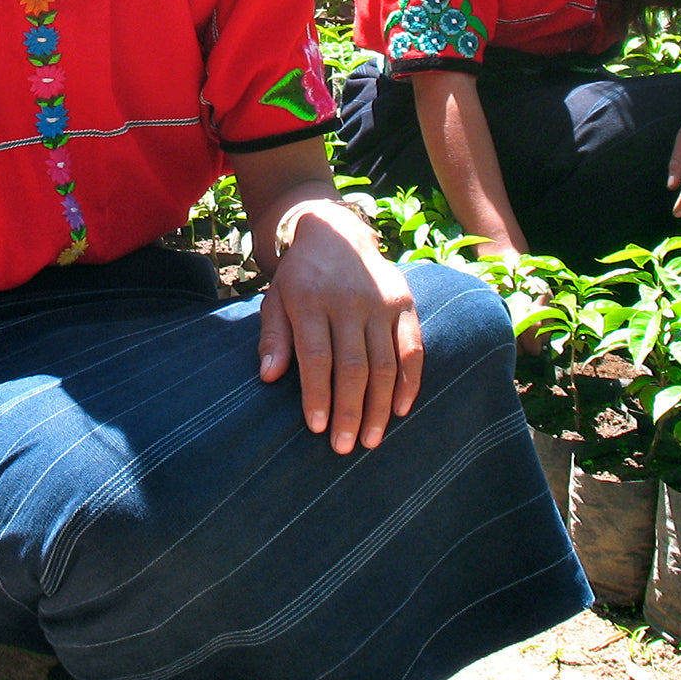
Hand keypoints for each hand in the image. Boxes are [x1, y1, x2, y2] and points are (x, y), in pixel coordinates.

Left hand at [257, 203, 422, 452]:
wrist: (335, 232)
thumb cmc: (299, 276)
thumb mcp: (275, 298)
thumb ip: (273, 336)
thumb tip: (268, 376)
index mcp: (310, 300)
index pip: (316, 357)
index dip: (317, 395)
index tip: (317, 428)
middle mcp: (348, 301)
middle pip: (352, 366)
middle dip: (349, 411)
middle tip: (344, 447)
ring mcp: (380, 302)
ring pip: (384, 364)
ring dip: (379, 406)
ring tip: (370, 439)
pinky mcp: (404, 302)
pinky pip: (412, 348)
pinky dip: (409, 382)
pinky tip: (400, 410)